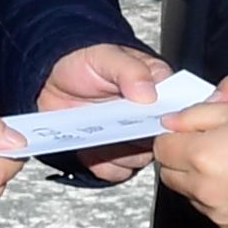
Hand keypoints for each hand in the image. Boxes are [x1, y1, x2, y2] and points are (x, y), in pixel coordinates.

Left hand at [42, 41, 174, 181]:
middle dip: (140, 139)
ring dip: (121, 154)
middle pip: (161, 140)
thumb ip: (130, 70)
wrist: (49, 78)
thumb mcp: (106, 56)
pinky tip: (92, 149)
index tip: (150, 120)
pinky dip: (105, 166)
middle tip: (119, 128)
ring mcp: (129, 136)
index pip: (178, 109)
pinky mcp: (110, 153)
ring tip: (102, 136)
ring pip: (141, 159)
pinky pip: (117, 171)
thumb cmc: (82, 60)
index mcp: (157, 87)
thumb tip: (149, 93)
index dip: (169, 119)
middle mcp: (147, 116)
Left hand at [155, 98, 227, 227]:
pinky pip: (210, 210)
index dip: (173, 137)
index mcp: (200, 154)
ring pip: (189, 193)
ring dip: (199, 180)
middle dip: (182, 159)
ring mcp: (215, 210)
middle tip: (210, 146)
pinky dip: (217, 198)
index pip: (161, 147)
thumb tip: (169, 122)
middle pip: (170, 173)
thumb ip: (197, 113)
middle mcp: (202, 187)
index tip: (188, 132)